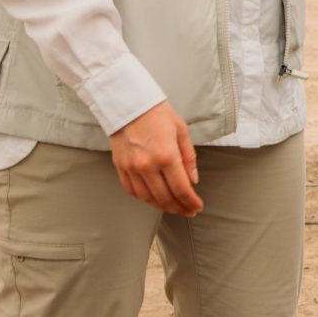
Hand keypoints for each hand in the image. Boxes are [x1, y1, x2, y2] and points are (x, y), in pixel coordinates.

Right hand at [110, 101, 201, 215]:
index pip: (181, 188)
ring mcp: (131, 168)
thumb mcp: (182, 132)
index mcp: (166, 155)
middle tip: (189, 211)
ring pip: (148, 198)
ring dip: (162, 206)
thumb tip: (193, 180)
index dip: (191, 201)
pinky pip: (132, 191)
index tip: (197, 207)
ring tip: (174, 208)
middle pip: (165, 197)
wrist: (130, 105)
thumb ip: (188, 158)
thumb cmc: (158, 115)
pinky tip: (154, 199)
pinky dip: (145, 199)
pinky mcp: (120, 168)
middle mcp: (147, 165)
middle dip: (179, 207)